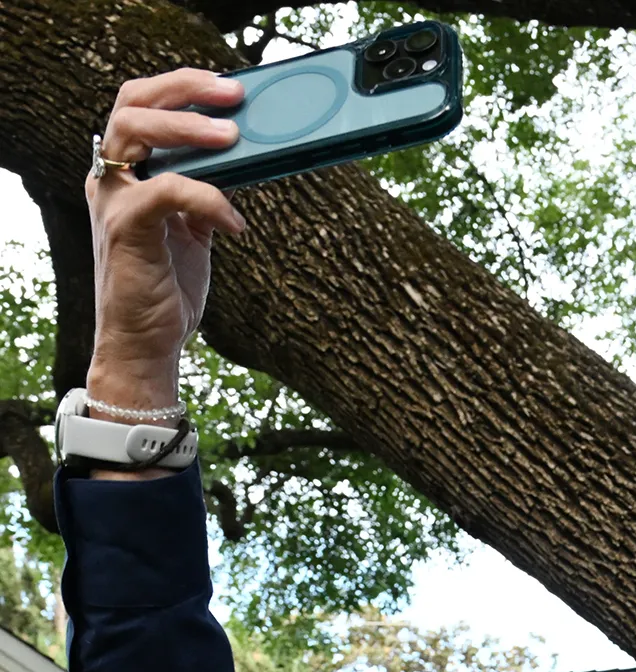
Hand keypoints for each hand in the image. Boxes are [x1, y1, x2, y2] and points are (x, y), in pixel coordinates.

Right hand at [86, 70, 245, 409]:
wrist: (147, 343)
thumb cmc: (169, 288)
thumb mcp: (195, 232)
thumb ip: (207, 196)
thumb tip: (246, 166)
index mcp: (128, 172)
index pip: (143, 105)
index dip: (182, 88)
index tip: (228, 88)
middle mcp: (113, 178)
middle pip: (132, 102)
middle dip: (184, 90)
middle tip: (234, 94)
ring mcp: (113, 199)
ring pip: (135, 130)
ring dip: (188, 126)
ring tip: (233, 135)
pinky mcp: (125, 228)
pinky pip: (166, 190)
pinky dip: (208, 199)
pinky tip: (236, 223)